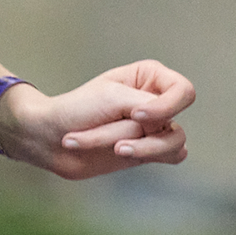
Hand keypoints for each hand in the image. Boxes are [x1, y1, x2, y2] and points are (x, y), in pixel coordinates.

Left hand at [1, 59, 192, 179]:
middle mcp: (157, 100)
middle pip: (171, 120)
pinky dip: (143, 155)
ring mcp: (154, 127)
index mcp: (149, 76)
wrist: (51, 138)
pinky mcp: (149, 150)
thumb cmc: (77, 109)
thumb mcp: (112, 98)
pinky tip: (118, 153)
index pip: (183, 91)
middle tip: (111, 134)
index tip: (137, 114)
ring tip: (111, 148)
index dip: (166, 106)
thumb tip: (170, 125)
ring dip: (134, 147)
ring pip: (171, 143)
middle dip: (132, 129)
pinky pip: (170, 157)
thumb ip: (148, 105)